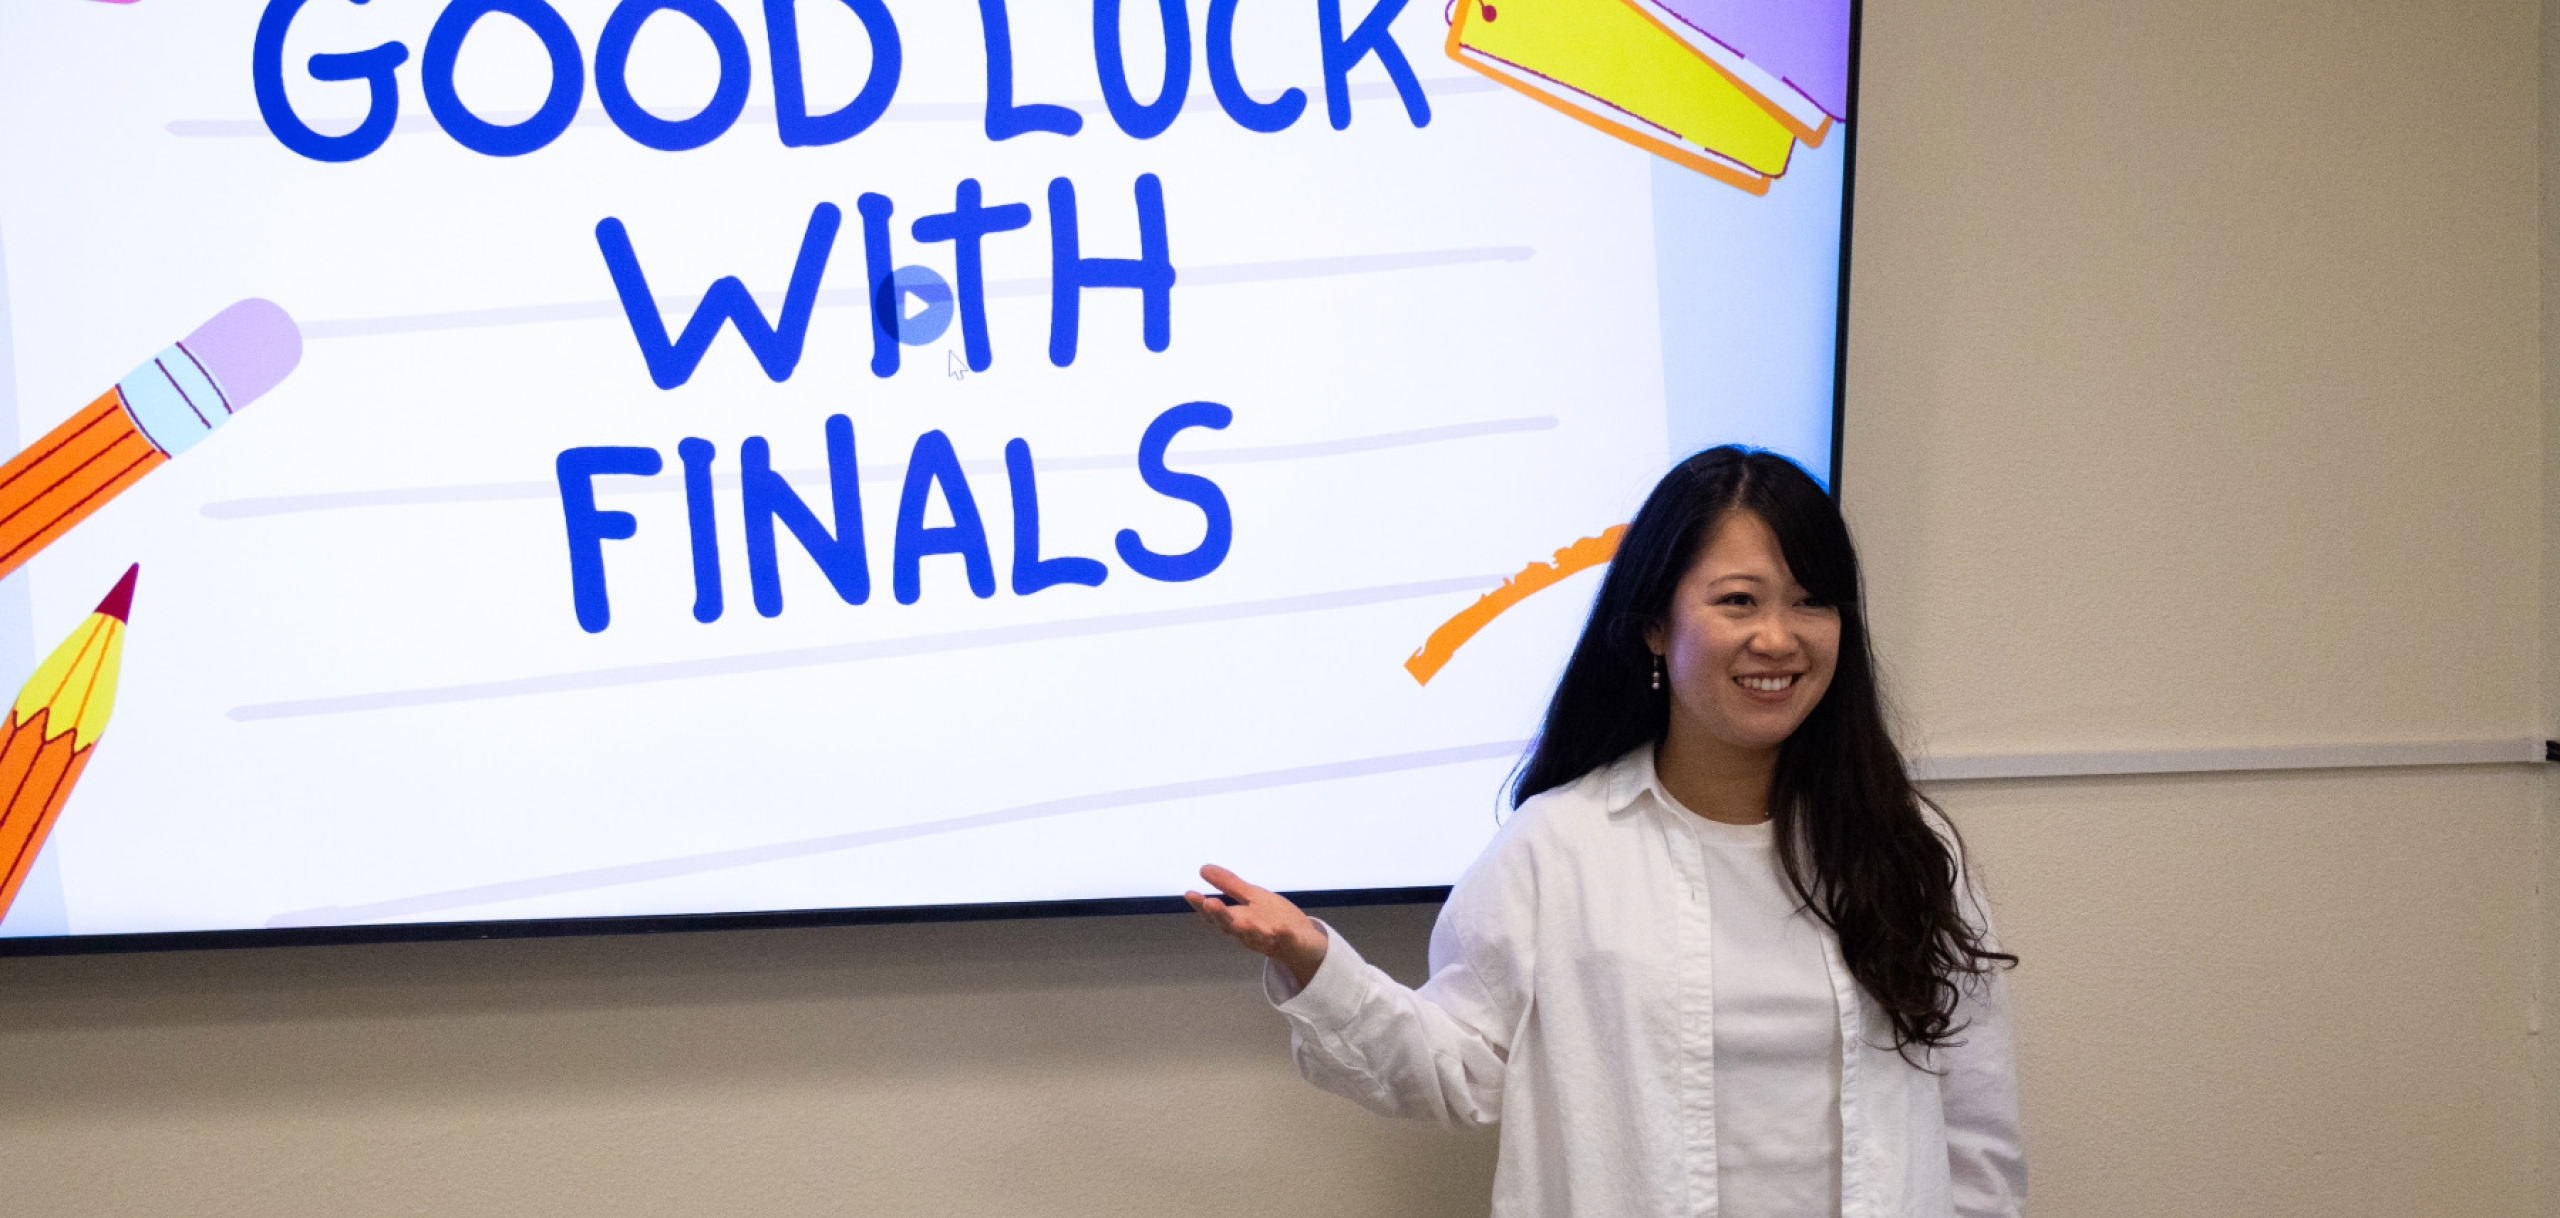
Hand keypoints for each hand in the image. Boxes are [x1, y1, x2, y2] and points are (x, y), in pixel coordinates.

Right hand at [1185, 864, 1328, 990]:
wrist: (1304, 944)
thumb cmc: (1273, 920)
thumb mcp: (1252, 898)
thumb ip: (1229, 886)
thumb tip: (1203, 869)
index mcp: (1238, 920)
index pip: (1215, 915)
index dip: (1201, 906)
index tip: (1189, 893)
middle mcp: (1249, 933)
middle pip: (1231, 926)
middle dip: (1220, 915)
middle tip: (1209, 903)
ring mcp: (1269, 940)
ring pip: (1255, 937)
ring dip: (1247, 929)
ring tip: (1240, 921)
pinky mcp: (1291, 943)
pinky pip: (1286, 941)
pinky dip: (1282, 935)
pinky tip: (1279, 928)